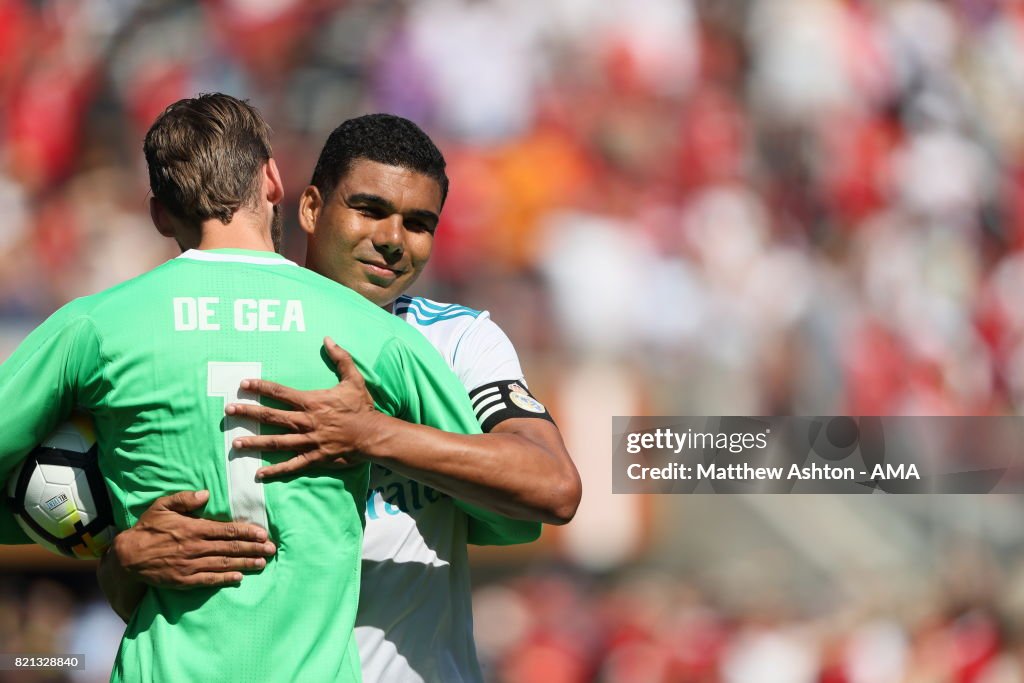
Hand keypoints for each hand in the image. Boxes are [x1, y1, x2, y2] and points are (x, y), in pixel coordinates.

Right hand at [112, 490, 275, 587]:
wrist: (128, 557)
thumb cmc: (148, 529)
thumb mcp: (162, 506)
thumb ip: (184, 499)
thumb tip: (205, 493)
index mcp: (193, 529)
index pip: (227, 530)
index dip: (247, 532)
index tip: (263, 533)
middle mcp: (195, 547)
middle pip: (230, 547)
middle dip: (253, 548)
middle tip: (271, 549)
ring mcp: (190, 565)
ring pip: (223, 564)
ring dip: (245, 563)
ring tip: (262, 563)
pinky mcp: (184, 580)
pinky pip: (209, 580)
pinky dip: (225, 579)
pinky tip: (239, 578)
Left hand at [226, 337, 377, 478]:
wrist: (373, 434)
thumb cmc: (362, 407)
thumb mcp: (353, 379)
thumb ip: (340, 358)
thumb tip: (327, 339)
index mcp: (311, 402)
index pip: (280, 392)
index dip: (260, 387)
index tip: (243, 385)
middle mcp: (306, 421)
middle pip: (271, 416)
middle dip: (248, 413)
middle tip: (229, 411)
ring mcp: (308, 441)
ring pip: (276, 442)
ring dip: (255, 442)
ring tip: (236, 443)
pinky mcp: (314, 457)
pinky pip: (292, 465)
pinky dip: (275, 470)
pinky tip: (259, 474)